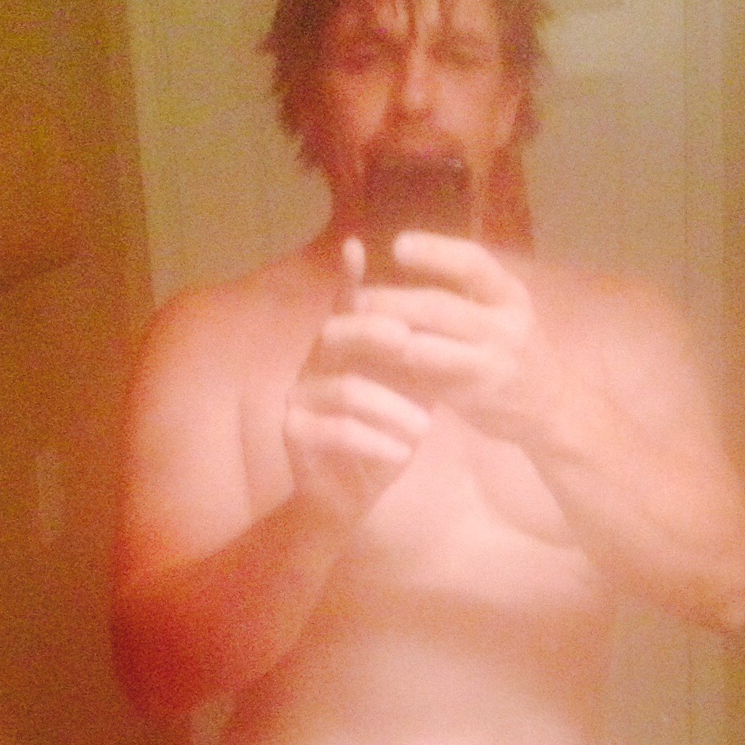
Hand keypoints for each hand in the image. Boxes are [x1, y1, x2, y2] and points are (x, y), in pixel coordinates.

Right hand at [284, 236, 432, 527]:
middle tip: (408, 341)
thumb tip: (450, 319)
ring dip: (390, 407)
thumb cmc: (380, 441)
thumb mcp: (407, 396)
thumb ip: (417, 360)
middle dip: (375, 334)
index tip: (356, 245)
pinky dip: (374, 440)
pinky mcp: (295, 434)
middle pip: (337, 334)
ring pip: (344, 388)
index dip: (347, 277)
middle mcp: (314, 366)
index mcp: (342, 350)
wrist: (345, 499)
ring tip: (424, 429)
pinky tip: (402, 454)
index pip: (345, 307)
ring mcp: (299, 399)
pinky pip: (335, 430)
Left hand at [349, 231, 568, 447]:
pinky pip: (431, 381)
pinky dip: (400, 371)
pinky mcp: (478, 397)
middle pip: (441, 307)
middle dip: (394, 302)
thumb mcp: (501, 311)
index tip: (396, 246)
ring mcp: (494, 363)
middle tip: (356, 298)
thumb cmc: (512, 350)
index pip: (473, 263)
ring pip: (431, 348)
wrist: (551, 408)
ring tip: (354, 331)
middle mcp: (506, 325)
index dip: (434, 252)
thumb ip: (462, 291)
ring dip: (388, 339)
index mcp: (509, 294)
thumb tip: (401, 254)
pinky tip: (373, 364)